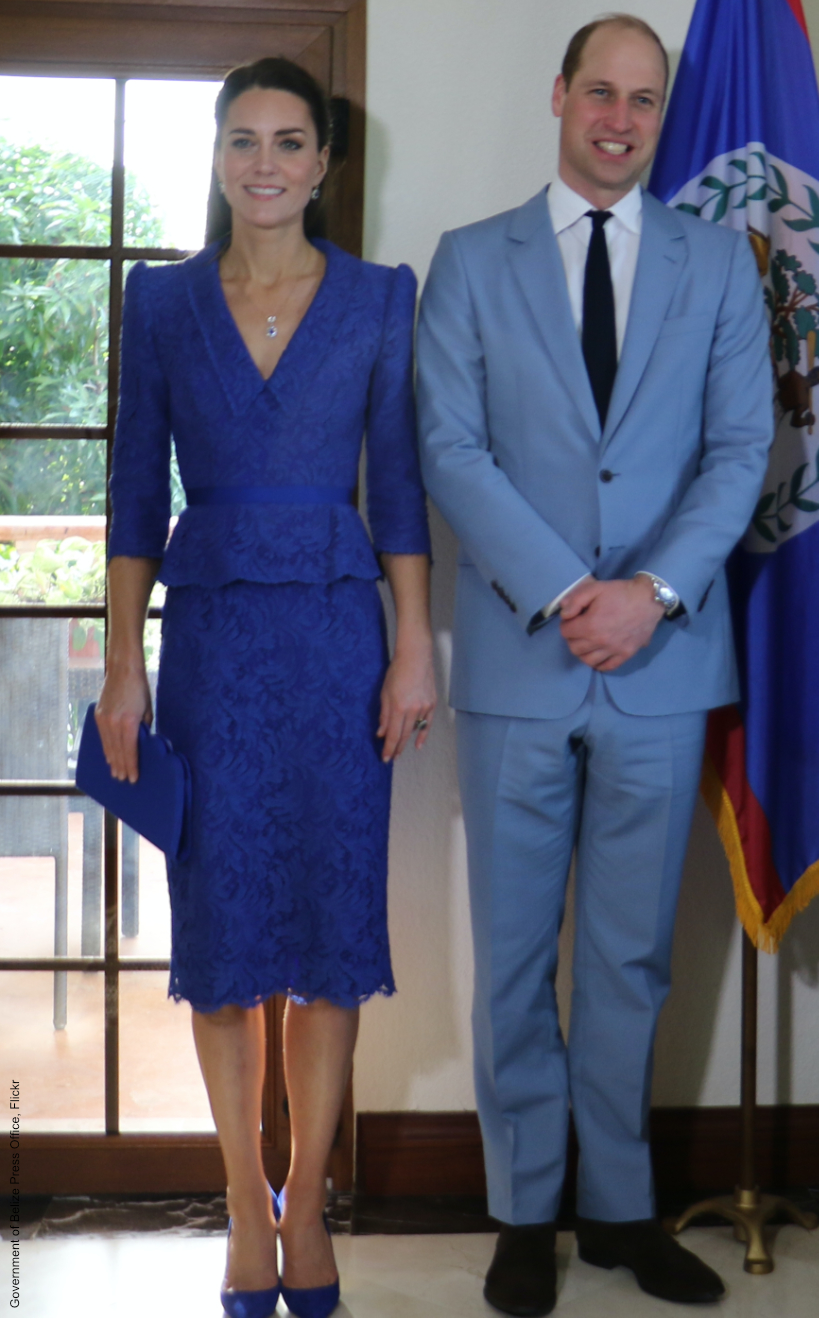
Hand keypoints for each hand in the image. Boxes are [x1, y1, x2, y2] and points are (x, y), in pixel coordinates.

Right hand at [94, 659, 152, 782]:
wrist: (123, 671)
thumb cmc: (140, 690)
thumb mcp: (147, 711)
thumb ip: (143, 729)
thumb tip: (142, 744)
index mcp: (128, 722)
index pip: (130, 751)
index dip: (131, 766)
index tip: (133, 778)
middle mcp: (113, 723)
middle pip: (117, 751)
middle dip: (121, 767)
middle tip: (123, 780)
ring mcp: (103, 720)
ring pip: (107, 746)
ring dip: (112, 761)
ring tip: (116, 773)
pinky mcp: (98, 716)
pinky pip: (102, 738)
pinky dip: (106, 748)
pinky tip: (109, 756)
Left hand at [377, 642, 436, 761]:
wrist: (416, 657)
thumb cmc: (397, 672)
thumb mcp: (385, 693)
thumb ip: (384, 715)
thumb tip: (381, 733)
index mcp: (398, 707)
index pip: (392, 734)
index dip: (388, 748)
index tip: (385, 758)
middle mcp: (412, 710)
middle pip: (403, 735)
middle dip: (396, 748)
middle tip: (392, 757)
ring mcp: (424, 707)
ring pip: (414, 730)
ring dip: (406, 740)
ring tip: (399, 749)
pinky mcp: (432, 704)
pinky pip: (427, 724)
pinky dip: (422, 735)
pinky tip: (418, 745)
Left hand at [559, 576, 664, 671]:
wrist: (649, 599)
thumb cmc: (621, 592)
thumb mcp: (595, 588)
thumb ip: (575, 600)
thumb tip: (563, 614)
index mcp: (590, 625)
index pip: (566, 632)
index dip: (566, 625)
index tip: (572, 620)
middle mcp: (600, 641)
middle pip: (574, 648)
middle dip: (572, 639)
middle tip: (578, 630)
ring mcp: (614, 650)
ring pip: (588, 660)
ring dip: (583, 652)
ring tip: (587, 642)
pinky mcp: (626, 654)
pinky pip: (607, 667)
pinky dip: (599, 664)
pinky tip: (598, 654)